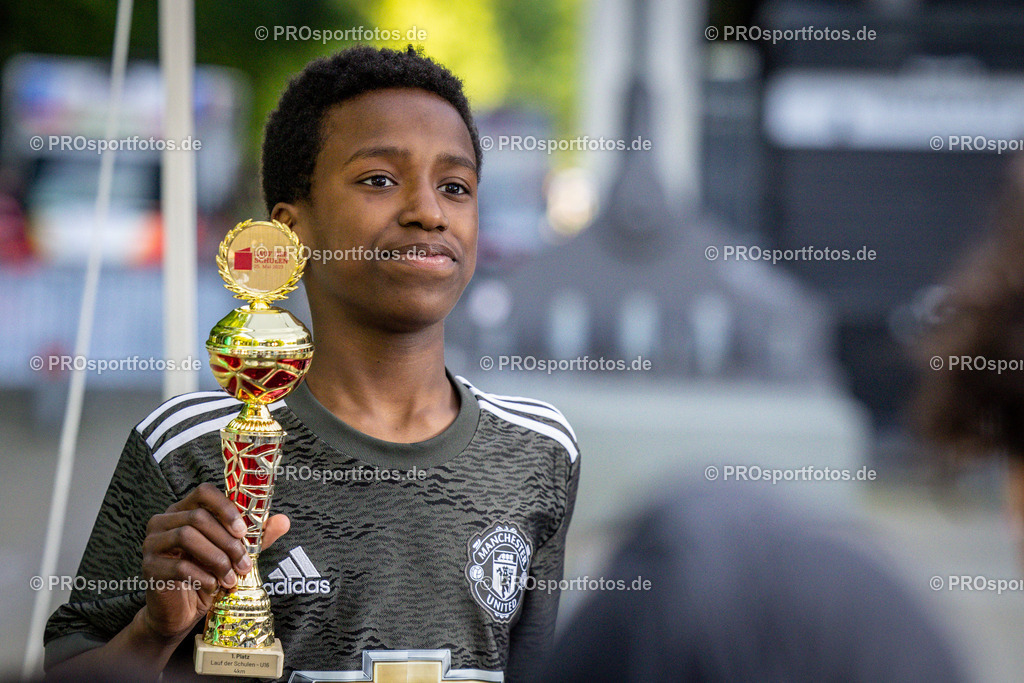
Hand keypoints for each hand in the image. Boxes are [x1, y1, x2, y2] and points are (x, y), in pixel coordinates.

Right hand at [139, 482, 289, 639]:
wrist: (180, 612)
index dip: (225, 507)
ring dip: (217, 559)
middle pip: (198, 517)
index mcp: (184, 510)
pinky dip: (203, 576)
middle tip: (244, 564)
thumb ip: (256, 537)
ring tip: (230, 578)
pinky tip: (214, 586)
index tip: (243, 531)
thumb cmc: (206, 576)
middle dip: (228, 542)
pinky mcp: (149, 567)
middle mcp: (164, 521)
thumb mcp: (233, 554)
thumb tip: (284, 521)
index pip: (203, 492)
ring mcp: (152, 543)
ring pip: (186, 536)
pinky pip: (178, 566)